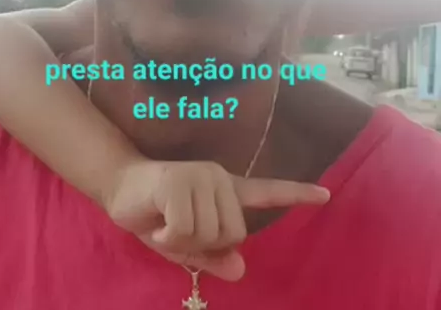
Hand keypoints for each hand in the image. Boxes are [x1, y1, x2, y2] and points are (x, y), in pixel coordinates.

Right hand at [105, 159, 329, 279]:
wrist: (119, 188)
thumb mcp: (186, 245)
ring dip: (183, 240)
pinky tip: (156, 222)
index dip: (297, 195)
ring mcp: (200, 175)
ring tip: (165, 223)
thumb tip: (241, 270)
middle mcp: (217, 177)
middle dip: (206, 243)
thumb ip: (213, 257)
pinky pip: (185, 229)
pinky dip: (169, 237)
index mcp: (224, 190)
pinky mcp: (179, 181)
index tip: (326, 196)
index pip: (266, 191)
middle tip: (178, 230)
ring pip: (211, 233)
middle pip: (234, 232)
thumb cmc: (155, 215)